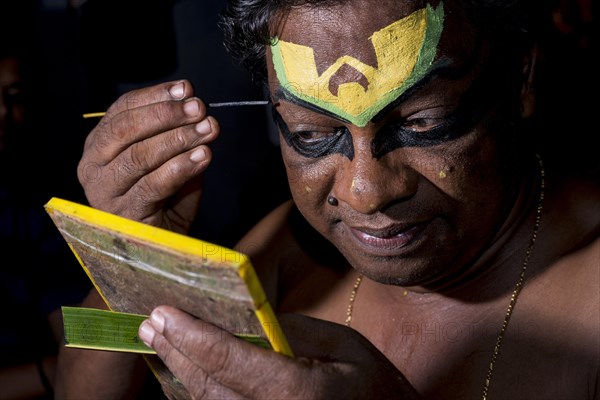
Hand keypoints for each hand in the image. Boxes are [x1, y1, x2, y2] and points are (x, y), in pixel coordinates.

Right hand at [77, 80, 218, 233]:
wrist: (163, 246)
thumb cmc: (166, 200)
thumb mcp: (171, 161)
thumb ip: (177, 135)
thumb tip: (195, 105)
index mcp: (100, 145)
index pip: (122, 110)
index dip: (156, 96)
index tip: (187, 89)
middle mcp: (93, 166)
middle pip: (125, 130)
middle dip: (166, 115)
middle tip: (200, 109)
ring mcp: (104, 193)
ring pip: (138, 156)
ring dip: (178, 139)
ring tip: (208, 130)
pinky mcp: (122, 215)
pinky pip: (152, 185)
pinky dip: (180, 168)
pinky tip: (203, 157)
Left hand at [138, 306, 421, 398]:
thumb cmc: (374, 387)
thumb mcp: (347, 346)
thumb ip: (298, 331)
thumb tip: (251, 319)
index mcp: (296, 392)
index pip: (230, 360)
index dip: (192, 334)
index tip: (165, 312)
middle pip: (208, 385)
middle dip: (176, 351)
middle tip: (151, 323)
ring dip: (180, 371)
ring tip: (159, 341)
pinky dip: (198, 392)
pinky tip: (186, 372)